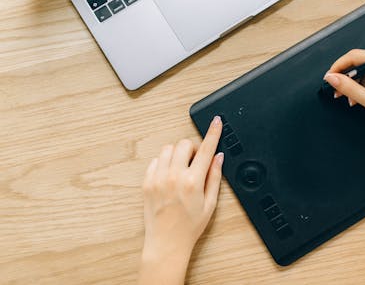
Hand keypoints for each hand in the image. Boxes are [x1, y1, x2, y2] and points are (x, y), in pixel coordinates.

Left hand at [139, 116, 223, 284]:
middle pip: (184, 143)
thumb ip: (214, 177)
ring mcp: (158, 178)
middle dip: (193, 148)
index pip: (206, 148)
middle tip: (196, 161)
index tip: (216, 122)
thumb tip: (218, 157)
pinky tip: (170, 175)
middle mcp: (174, 176)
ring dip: (177, 153)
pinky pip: (156, 160)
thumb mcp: (210, 204)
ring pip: (168, 149)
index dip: (213, 132)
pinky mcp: (147, 182)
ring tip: (182, 169)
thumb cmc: (189, 226)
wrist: (166, 242)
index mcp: (193, 181)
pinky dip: (164, 162)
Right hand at [324, 49, 364, 137]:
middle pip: (358, 62)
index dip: (339, 66)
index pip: (355, 56)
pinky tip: (358, 99)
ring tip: (348, 99)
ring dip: (353, 85)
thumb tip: (331, 78)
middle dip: (345, 77)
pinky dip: (361, 87)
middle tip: (335, 90)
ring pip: (362, 71)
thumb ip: (348, 88)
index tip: (329, 77)